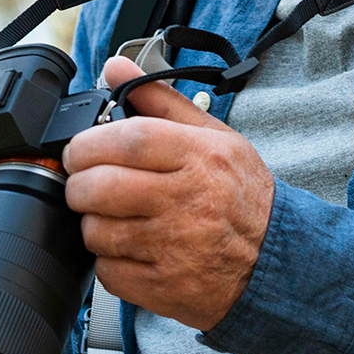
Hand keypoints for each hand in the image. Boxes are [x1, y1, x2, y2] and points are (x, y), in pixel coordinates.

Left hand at [62, 55, 274, 330]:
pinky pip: (107, 271)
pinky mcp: (164, 287)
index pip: (129, 139)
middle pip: (102, 186)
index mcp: (200, 158)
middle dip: (78, 183)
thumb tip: (115, 67)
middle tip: (84, 182)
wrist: (275, 261)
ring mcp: (175, 248)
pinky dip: (107, 259)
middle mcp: (188, 202)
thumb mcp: (213, 137)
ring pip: (97, 231)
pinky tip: (127, 248)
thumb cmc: (240, 194)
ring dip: (91, 222)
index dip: (89, 142)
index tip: (80, 149)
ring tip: (111, 216)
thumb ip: (160, 99)